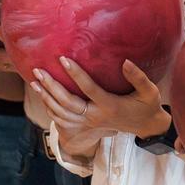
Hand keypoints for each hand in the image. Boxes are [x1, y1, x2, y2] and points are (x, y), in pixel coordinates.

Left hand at [30, 57, 169, 137]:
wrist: (146, 126)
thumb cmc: (147, 105)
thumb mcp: (149, 91)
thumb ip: (138, 77)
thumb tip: (125, 62)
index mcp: (110, 105)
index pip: (88, 88)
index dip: (75, 74)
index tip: (63, 58)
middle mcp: (97, 116)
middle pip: (68, 102)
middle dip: (51, 86)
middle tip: (38, 70)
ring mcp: (90, 123)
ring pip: (62, 113)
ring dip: (47, 97)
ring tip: (35, 82)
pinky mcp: (87, 126)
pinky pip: (63, 120)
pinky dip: (51, 108)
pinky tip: (43, 95)